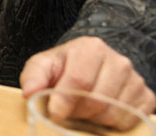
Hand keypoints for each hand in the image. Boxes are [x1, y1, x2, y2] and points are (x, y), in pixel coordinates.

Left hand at [20, 36, 155, 129]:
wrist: (90, 66)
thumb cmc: (64, 66)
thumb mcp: (44, 65)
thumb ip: (33, 76)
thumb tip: (29, 93)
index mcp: (91, 48)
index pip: (80, 81)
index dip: (64, 101)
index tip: (54, 112)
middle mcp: (119, 61)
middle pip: (97, 100)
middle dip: (77, 112)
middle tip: (68, 111)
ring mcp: (136, 79)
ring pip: (113, 113)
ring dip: (93, 119)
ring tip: (83, 110)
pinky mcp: (146, 96)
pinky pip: (130, 121)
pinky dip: (112, 124)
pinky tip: (101, 112)